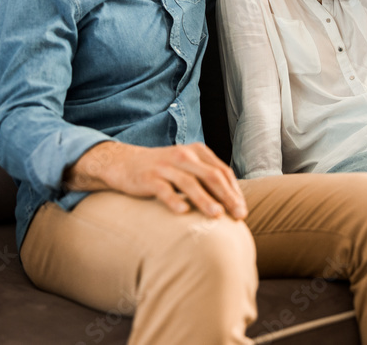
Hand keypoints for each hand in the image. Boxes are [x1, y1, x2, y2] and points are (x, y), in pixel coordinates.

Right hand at [66, 141, 247, 219]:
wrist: (124, 163)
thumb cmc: (162, 170)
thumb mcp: (186, 167)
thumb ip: (205, 178)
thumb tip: (231, 204)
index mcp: (196, 151)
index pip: (222, 171)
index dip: (235, 191)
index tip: (242, 211)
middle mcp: (183, 156)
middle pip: (211, 176)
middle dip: (227, 196)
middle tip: (238, 215)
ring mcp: (165, 166)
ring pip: (189, 183)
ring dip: (205, 199)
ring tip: (217, 215)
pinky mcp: (148, 177)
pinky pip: (163, 189)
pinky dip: (174, 200)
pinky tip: (183, 212)